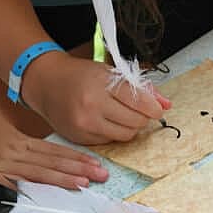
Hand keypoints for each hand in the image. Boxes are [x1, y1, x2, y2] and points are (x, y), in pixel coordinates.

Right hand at [0, 97, 108, 188]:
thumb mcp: (2, 133)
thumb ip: (19, 146)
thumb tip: (36, 158)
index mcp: (21, 141)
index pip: (55, 151)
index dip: (77, 158)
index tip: (96, 164)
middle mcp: (17, 151)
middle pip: (53, 161)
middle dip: (79, 169)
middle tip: (102, 175)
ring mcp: (3, 163)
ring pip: (38, 172)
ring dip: (62, 179)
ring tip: (84, 183)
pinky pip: (12, 185)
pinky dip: (28, 192)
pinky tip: (44, 198)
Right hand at [22, 52, 169, 144]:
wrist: (46, 83)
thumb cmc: (80, 75)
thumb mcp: (109, 72)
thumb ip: (139, 87)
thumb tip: (165, 103)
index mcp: (102, 83)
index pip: (139, 101)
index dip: (153, 107)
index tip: (157, 109)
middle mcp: (92, 105)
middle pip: (135, 121)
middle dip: (143, 117)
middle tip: (140, 111)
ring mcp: (84, 124)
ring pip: (125, 135)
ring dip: (131, 127)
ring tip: (123, 115)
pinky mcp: (79, 137)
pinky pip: (109, 141)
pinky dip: (114, 133)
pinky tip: (107, 121)